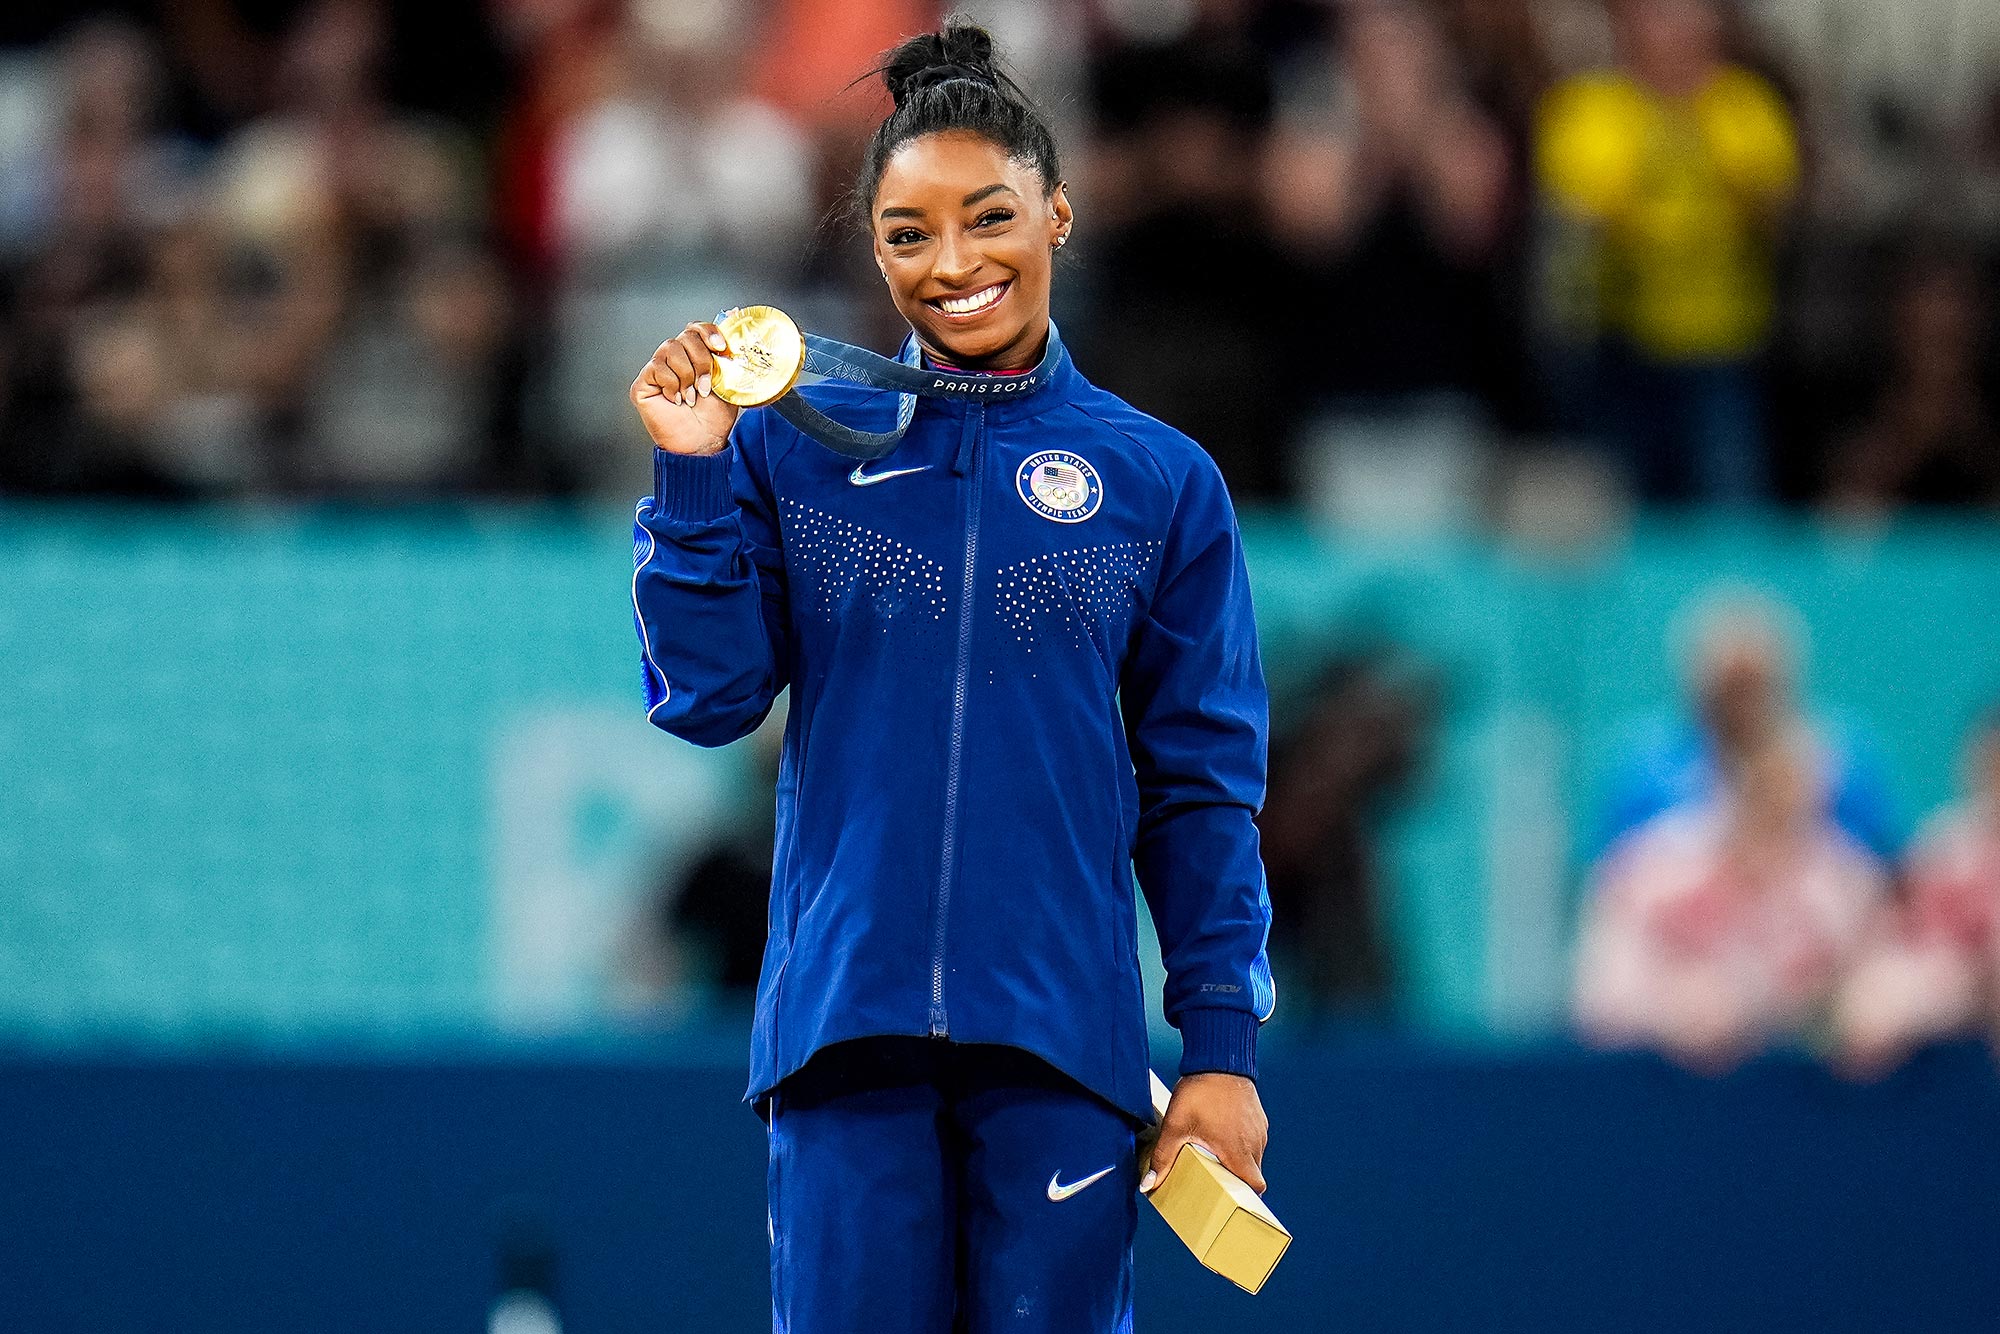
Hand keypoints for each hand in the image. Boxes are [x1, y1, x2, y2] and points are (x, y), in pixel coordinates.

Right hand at [630, 321, 739, 455]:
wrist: (702, 443)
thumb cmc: (714, 417)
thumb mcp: (730, 382)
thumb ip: (731, 353)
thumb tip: (733, 313)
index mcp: (694, 356)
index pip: (695, 329)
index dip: (708, 332)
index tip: (721, 347)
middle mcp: (674, 358)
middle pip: (685, 337)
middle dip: (701, 361)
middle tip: (706, 386)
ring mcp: (657, 369)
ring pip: (670, 349)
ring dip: (687, 375)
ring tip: (692, 396)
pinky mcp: (643, 383)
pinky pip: (657, 368)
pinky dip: (672, 385)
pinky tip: (677, 400)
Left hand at [1142, 1072, 1267, 1194]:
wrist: (1219, 1060)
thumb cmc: (1201, 1093)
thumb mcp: (1176, 1126)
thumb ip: (1163, 1158)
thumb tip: (1149, 1184)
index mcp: (1238, 1151)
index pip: (1255, 1187)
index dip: (1245, 1198)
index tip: (1230, 1200)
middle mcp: (1254, 1143)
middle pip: (1253, 1175)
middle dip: (1237, 1182)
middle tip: (1216, 1182)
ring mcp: (1258, 1130)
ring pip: (1254, 1157)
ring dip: (1239, 1161)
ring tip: (1216, 1158)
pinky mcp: (1258, 1118)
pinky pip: (1253, 1140)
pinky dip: (1241, 1144)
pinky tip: (1222, 1136)